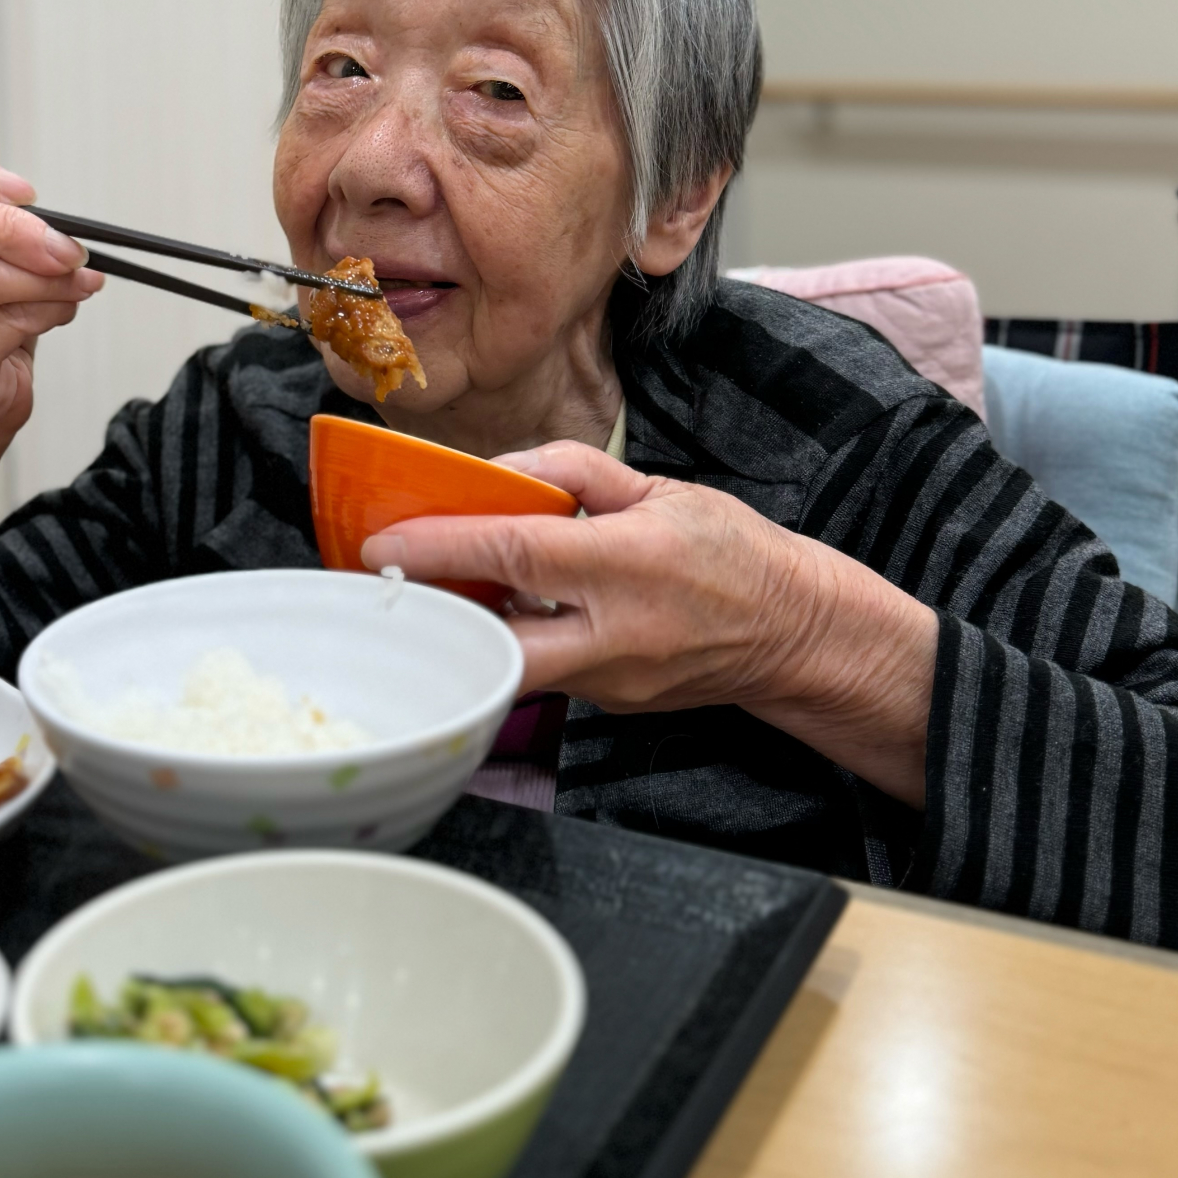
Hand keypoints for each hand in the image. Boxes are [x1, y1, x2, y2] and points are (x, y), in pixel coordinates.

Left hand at [360, 442, 936, 807]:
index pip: (516, 554)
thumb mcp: (661, 489)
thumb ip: (575, 472)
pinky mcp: (609, 708)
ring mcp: (612, 683)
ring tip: (437, 595)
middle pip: (498, 644)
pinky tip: (499, 615)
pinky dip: (513, 644)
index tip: (382, 546)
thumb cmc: (731, 552)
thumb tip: (503, 469)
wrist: (794, 633)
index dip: (442, 549)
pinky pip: (543, 675)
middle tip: (391, 590)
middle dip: (436, 620)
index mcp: (629, 563)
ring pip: (513, 667)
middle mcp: (616, 633)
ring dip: (471, 631)